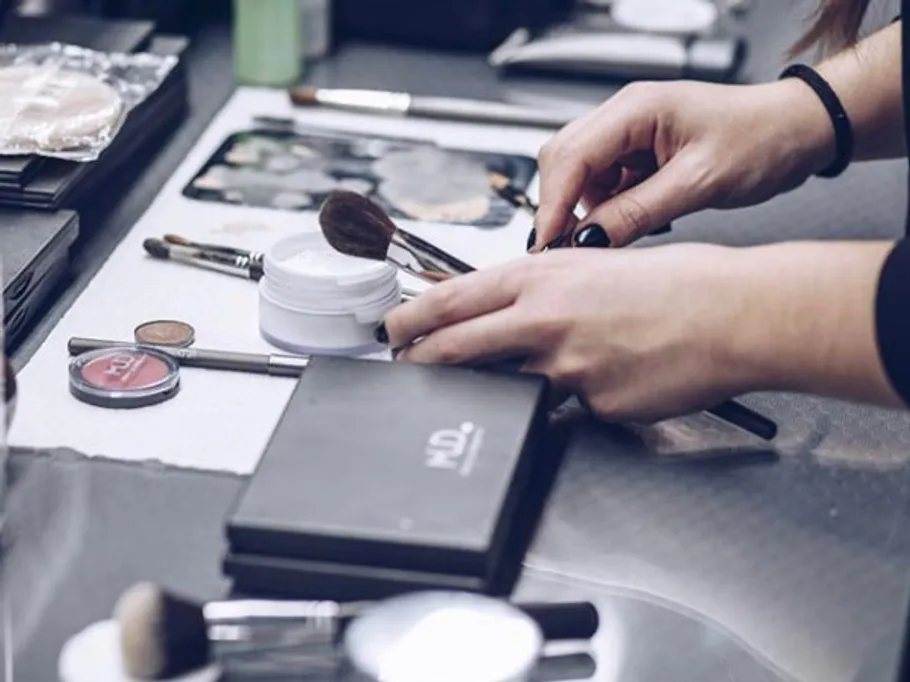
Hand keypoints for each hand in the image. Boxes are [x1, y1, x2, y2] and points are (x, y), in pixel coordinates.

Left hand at [382, 245, 755, 422]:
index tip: (394, 329)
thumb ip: (550, 290)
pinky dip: (579, 395)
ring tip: (538, 366)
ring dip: (503, 381)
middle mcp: (543, 320)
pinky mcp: (592, 404)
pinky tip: (615, 375)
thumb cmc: (681, 282)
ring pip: (509, 381)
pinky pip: (570, 406)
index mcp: (543, 277)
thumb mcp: (599, 266)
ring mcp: (564, 368)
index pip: (454, 299)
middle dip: (422, 361)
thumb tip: (520, 310)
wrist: (733, 315)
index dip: (413, 318)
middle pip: (457, 347)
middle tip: (407, 367)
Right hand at [532, 79, 834, 249]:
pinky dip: (603, 208)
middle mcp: (625, 115)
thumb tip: (590, 240)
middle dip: (560, 206)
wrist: (798, 132)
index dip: (553, 205)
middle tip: (567, 250)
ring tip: (606, 239)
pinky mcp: (636, 152)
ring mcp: (629, 133)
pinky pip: (602, 182)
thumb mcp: (700, 184)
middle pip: (563, 160)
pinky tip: (621, 226)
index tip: (546, 246)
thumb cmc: (763, 140)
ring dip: (583, 209)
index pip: (571, 156)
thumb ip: (638, 212)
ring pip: (578, 173)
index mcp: (636, 108)